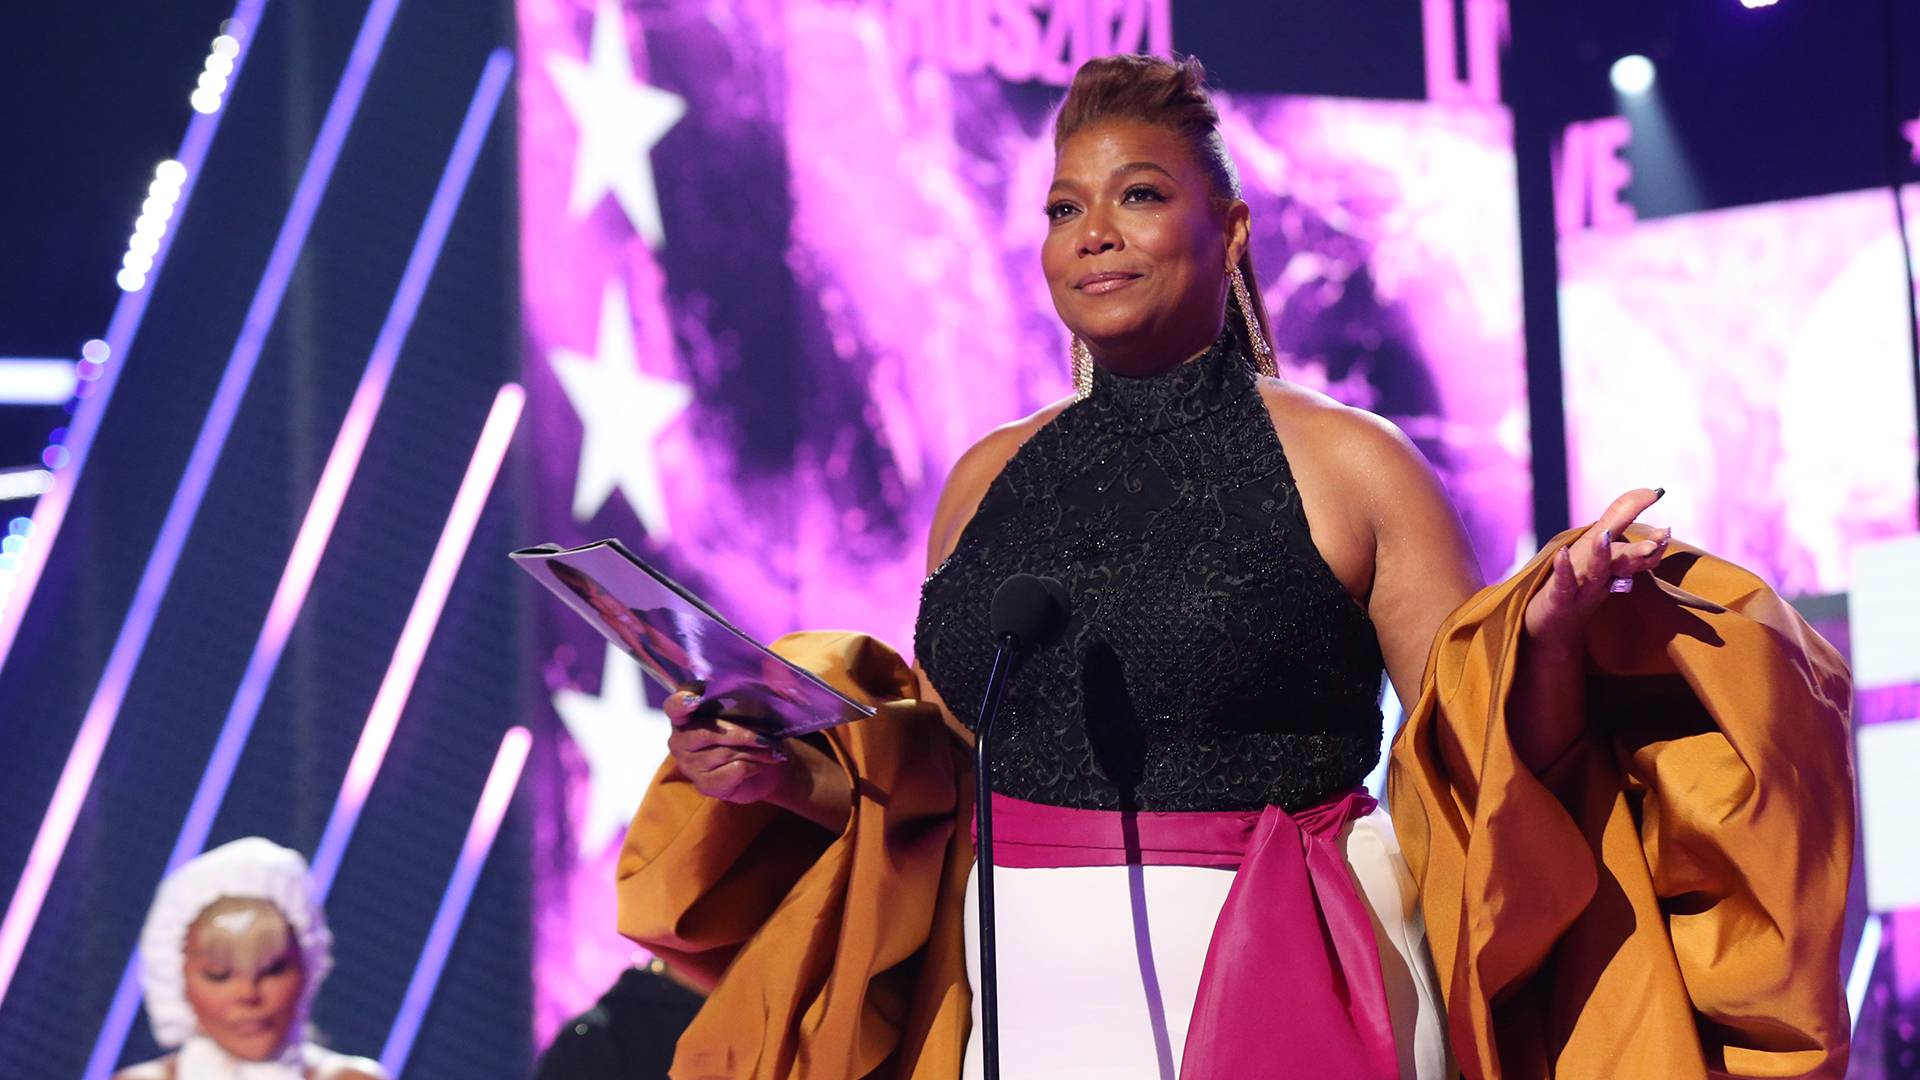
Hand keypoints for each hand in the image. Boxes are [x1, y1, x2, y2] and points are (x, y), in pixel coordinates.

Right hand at [663, 689, 791, 804]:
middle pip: (707, 732)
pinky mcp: (704, 785)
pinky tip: (759, 764)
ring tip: (770, 748)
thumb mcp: (741, 714)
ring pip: (725, 752)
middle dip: (741, 733)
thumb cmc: (745, 736)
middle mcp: (680, 741)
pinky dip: (753, 765)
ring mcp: (689, 765)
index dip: (682, 702)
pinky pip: (734, 770)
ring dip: (754, 750)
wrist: (761, 770)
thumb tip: (752, 695)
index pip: (674, 707)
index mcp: (684, 717)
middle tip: (766, 736)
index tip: (695, 700)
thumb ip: (736, 703)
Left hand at [1524, 487, 1672, 649]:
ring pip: (1596, 573)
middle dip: (1642, 552)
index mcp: (1614, 569)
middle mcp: (1602, 580)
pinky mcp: (1558, 600)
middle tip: (1661, 537)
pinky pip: (1562, 585)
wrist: (1549, 628)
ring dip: (1602, 555)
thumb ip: (1621, 517)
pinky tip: (1562, 554)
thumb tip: (1651, 491)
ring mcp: (1580, 592)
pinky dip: (1563, 570)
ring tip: (1604, 534)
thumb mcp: (1599, 549)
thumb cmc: (1576, 584)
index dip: (1654, 545)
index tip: (1667, 530)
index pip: (1639, 556)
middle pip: (1624, 564)